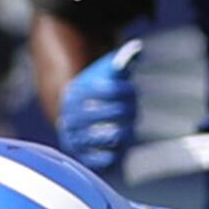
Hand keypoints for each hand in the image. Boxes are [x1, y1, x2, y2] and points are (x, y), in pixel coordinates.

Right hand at [54, 42, 141, 178]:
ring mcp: (76, 137)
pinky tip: (119, 146)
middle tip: (133, 108)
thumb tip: (137, 49)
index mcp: (75, 93)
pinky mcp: (83, 156)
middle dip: (125, 109)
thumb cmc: (97, 92)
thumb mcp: (103, 73)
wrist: (77, 116)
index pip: (104, 89)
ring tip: (128, 127)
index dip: (123, 90)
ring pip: (103, 136)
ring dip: (122, 131)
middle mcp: (71, 116)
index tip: (132, 89)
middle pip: (105, 112)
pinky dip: (112, 155)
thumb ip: (120, 61)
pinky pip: (99, 160)